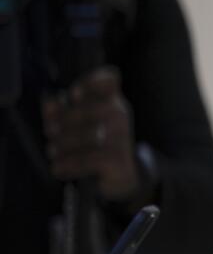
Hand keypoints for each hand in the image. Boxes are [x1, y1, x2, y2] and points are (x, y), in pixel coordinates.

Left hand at [43, 68, 145, 201]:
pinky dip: (68, 165)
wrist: (120, 173)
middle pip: (87, 110)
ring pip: (86, 137)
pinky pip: (87, 160)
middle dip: (63, 121)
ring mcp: (122, 138)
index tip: (74, 94)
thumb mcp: (77, 121)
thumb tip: (49, 103)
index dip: (90, 83)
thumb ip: (61, 109)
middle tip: (49, 131)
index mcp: (111, 100)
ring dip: (62, 145)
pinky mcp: (118, 160)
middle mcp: (120, 116)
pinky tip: (57, 168)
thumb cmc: (94, 141)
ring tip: (51, 151)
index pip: (109, 80)